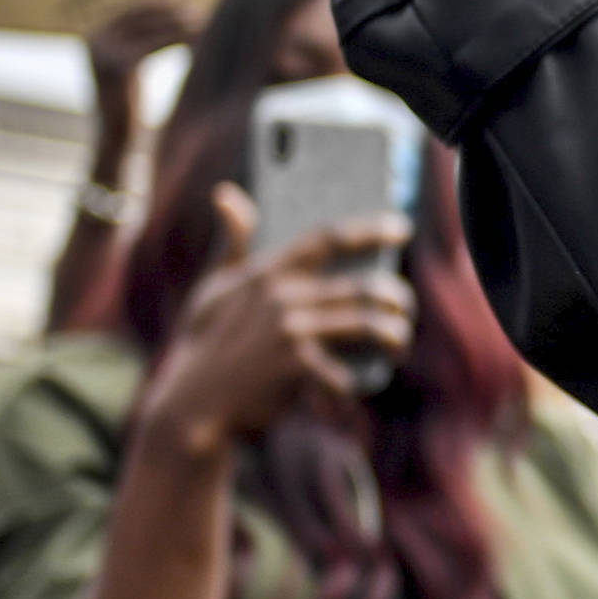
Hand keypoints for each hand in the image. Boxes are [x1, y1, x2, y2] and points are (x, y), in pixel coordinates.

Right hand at [85, 0, 198, 132]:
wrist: (115, 141)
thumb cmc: (128, 103)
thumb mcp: (131, 60)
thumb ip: (142, 29)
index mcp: (94, 34)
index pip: (133, 8)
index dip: (162, 3)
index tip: (189, 2)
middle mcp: (93, 39)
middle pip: (141, 14)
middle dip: (173, 11)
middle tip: (200, 11)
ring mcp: (102, 51)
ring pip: (151, 28)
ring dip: (180, 24)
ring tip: (204, 24)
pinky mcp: (117, 66)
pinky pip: (155, 45)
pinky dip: (179, 41)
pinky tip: (198, 44)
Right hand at [136, 184, 412, 459]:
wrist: (194, 404)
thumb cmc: (206, 345)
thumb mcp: (212, 289)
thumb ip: (232, 245)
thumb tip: (227, 194)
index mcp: (266, 271)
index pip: (327, 238)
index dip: (369, 229)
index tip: (401, 226)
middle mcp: (281, 295)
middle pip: (363, 286)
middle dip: (395, 297)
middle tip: (403, 308)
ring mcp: (290, 330)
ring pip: (367, 324)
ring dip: (393, 334)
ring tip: (398, 341)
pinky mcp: (296, 366)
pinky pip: (346, 372)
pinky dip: (357, 382)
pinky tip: (359, 385)